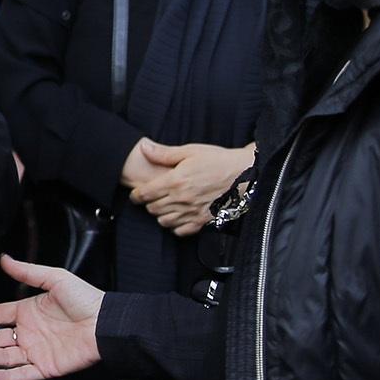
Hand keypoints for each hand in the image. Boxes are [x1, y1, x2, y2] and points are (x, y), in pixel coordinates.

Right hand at [0, 254, 104, 379]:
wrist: (106, 323)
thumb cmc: (85, 298)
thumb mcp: (54, 279)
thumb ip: (27, 272)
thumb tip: (4, 258)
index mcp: (27, 311)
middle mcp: (28, 333)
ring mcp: (35, 351)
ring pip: (3, 356)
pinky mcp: (46, 368)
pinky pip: (20, 374)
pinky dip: (3, 376)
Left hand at [129, 141, 254, 235]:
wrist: (244, 174)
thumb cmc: (218, 160)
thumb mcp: (190, 151)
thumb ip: (164, 153)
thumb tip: (143, 148)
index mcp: (175, 181)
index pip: (145, 194)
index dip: (136, 195)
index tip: (136, 194)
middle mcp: (181, 199)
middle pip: (152, 209)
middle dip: (148, 203)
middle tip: (152, 197)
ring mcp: (192, 212)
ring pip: (164, 221)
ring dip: (160, 215)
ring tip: (164, 206)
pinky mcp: (202, 221)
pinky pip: (180, 231)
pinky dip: (175, 226)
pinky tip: (178, 217)